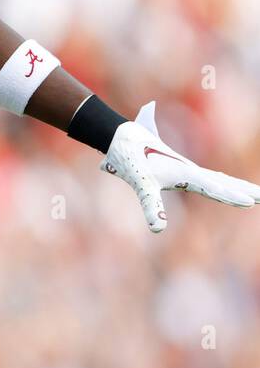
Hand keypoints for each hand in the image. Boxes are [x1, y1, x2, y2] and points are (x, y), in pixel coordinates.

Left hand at [101, 101, 259, 232]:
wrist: (121, 137)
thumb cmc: (130, 160)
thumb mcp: (141, 184)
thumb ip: (151, 206)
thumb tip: (158, 230)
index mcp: (186, 174)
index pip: (215, 188)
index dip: (232, 195)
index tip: (251, 201)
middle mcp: (189, 170)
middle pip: (222, 183)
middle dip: (243, 190)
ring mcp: (184, 169)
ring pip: (216, 179)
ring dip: (234, 186)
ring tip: (253, 193)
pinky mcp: (177, 169)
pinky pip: (204, 177)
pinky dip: (218, 182)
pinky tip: (222, 183)